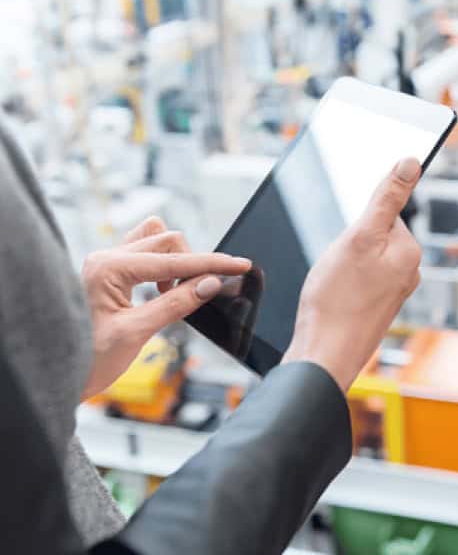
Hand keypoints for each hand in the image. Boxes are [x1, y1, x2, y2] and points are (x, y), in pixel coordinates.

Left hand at [81, 217, 251, 399]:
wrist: (54, 377)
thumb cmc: (86, 359)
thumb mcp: (136, 334)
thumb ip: (175, 304)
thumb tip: (210, 284)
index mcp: (109, 268)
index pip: (174, 261)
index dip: (212, 264)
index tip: (241, 265)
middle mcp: (106, 258)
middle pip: (167, 241)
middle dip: (192, 264)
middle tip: (200, 294)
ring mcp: (106, 263)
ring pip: (156, 240)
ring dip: (176, 261)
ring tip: (174, 294)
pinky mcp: (110, 273)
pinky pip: (144, 253)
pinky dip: (163, 266)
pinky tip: (163, 290)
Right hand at [284, 159, 422, 391]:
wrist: (323, 356)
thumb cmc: (335, 300)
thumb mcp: (359, 237)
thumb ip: (386, 198)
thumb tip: (411, 162)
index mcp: (410, 251)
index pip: (384, 212)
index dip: (357, 222)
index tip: (345, 245)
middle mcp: (408, 272)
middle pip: (372, 235)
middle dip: (348, 243)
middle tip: (336, 266)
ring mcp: (393, 292)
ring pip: (361, 258)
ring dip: (342, 264)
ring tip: (333, 284)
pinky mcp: (376, 308)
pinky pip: (357, 280)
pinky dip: (341, 283)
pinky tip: (332, 298)